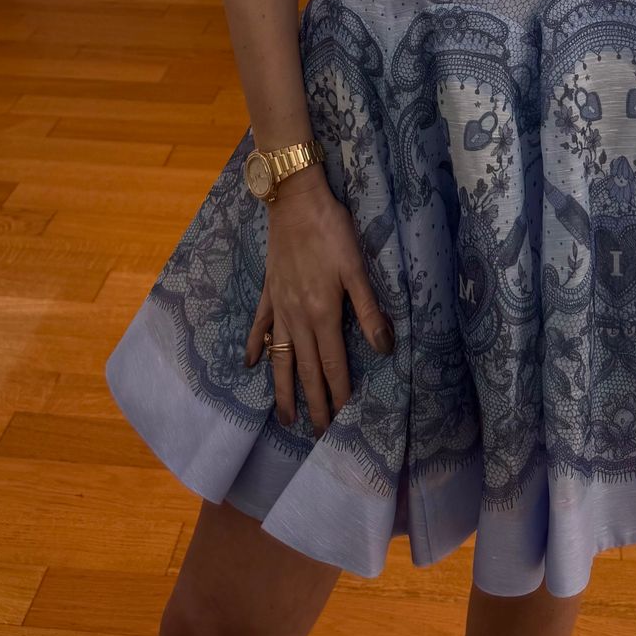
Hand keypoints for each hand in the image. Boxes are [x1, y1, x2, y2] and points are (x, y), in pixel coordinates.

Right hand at [244, 172, 394, 436]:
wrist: (295, 202)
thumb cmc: (331, 231)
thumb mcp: (357, 269)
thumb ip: (369, 311)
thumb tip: (385, 349)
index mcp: (323, 315)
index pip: (332, 366)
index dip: (340, 394)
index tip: (344, 420)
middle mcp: (297, 319)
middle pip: (305, 371)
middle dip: (314, 404)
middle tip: (318, 433)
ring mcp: (279, 308)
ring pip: (280, 359)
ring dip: (282, 389)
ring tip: (284, 417)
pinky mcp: (268, 293)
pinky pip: (259, 328)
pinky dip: (255, 348)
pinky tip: (251, 365)